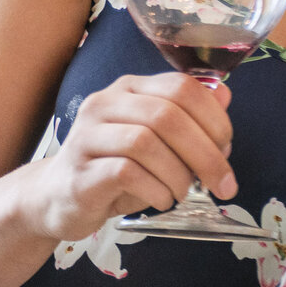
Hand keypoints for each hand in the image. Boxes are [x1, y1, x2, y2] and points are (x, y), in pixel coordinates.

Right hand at [13, 72, 234, 242]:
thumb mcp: (157, 140)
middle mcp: (105, 104)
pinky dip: (155, 190)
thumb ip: (189, 118)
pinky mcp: (81, 171)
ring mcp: (88, 136)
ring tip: (182, 193)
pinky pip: (126, 173)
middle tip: (222, 184)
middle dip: (205, 154)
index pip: (181, 86)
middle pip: (167, 115)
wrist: (58, 197)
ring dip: (178, 175)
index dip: (214, 118)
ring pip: (145, 142)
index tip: (227, 150)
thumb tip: (225, 96)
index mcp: (129, 89)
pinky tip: (160, 200)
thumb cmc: (115, 169)